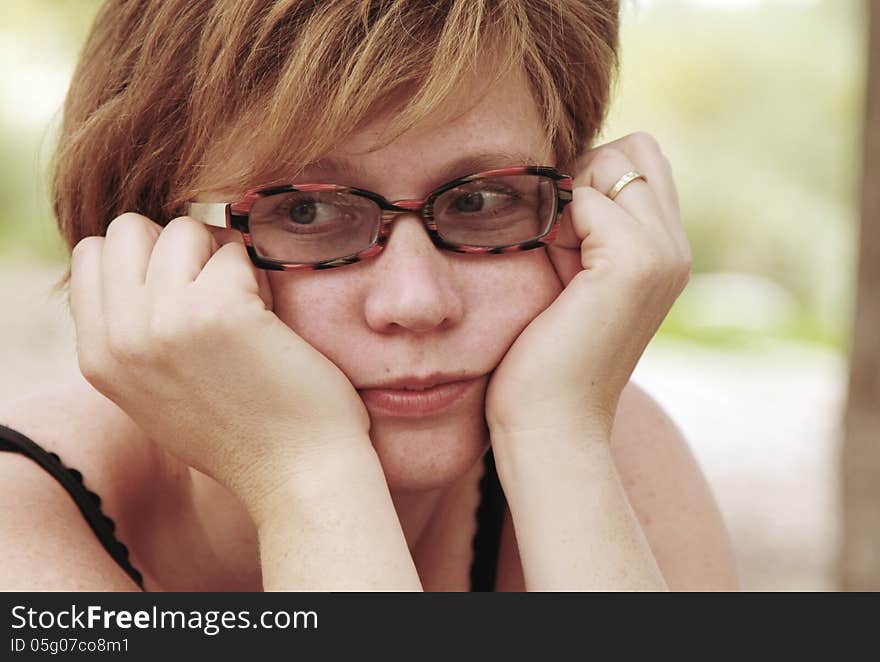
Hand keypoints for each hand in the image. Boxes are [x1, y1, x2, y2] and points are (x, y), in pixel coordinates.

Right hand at [69, 213, 370, 513]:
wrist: (296, 474)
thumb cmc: (242, 432)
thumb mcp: (156, 392)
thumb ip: (134, 335)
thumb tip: (139, 268)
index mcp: (98, 357)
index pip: (92, 254)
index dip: (144, 259)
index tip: (184, 292)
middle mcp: (120, 337)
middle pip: (129, 229)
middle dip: (179, 247)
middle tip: (216, 292)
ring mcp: (164, 321)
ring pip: (184, 228)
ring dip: (222, 257)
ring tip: (247, 307)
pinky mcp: (218, 310)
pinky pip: (234, 250)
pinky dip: (259, 275)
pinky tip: (271, 321)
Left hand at [485, 132, 690, 438]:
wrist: (550, 424)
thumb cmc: (544, 357)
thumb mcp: (569, 274)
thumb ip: (582, 226)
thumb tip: (564, 171)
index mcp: (664, 251)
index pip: (638, 160)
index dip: (588, 183)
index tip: (560, 243)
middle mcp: (676, 248)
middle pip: (633, 148)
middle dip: (584, 177)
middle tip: (557, 242)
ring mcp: (664, 254)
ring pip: (614, 160)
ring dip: (570, 198)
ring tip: (556, 261)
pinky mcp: (636, 263)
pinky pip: (587, 195)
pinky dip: (558, 222)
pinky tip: (553, 272)